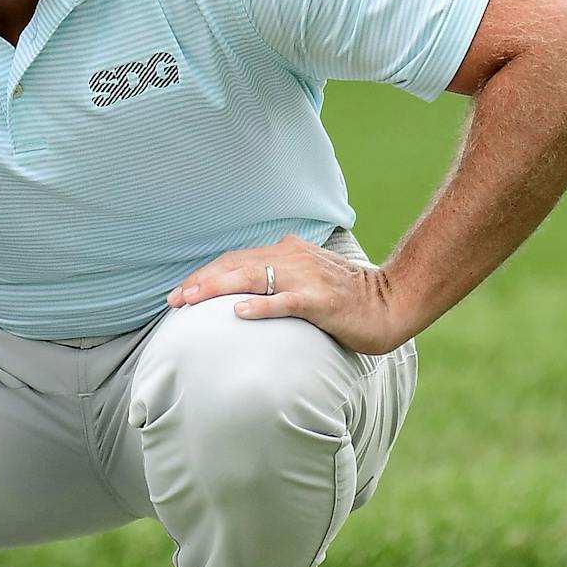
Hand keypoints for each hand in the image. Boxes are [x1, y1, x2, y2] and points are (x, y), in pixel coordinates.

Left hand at [166, 234, 412, 354]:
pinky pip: (286, 302)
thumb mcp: (306, 280)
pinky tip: (239, 312)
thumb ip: (278, 280)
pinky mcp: (322, 301)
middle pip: (236, 266)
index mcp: (288, 253)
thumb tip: (244, 295)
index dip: (205, 275)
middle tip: (174, 299)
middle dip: (201, 282)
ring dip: (218, 289)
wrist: (393, 301)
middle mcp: (293, 260)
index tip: (180, 293)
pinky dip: (261, 305)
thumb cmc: (348, 297)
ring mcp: (307, 279)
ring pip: (253, 278)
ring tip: (192, 301)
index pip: (236, 260)